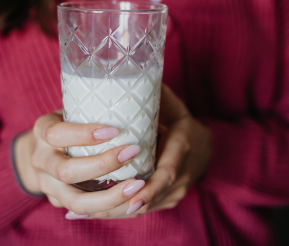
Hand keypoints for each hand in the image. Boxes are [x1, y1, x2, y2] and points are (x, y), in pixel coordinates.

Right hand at [14, 113, 147, 218]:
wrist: (40, 151)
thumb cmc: (67, 123)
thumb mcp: (70, 110)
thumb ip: (92, 109)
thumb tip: (138, 101)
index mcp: (42, 132)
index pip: (58, 134)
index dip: (84, 134)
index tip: (114, 130)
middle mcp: (41, 160)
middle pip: (66, 171)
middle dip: (102, 165)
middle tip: (133, 152)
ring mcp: (47, 185)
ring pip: (75, 201)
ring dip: (109, 196)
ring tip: (137, 185)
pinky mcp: (58, 202)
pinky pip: (83, 211)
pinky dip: (108, 207)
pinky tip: (130, 200)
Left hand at [85, 84, 212, 218]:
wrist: (204, 145)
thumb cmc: (180, 119)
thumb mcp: (171, 103)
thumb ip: (151, 92)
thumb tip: (122, 75)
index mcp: (182, 145)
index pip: (168, 170)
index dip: (150, 185)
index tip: (132, 193)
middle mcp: (182, 173)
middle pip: (153, 195)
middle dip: (124, 204)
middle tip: (94, 209)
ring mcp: (177, 190)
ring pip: (147, 206)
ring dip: (117, 211)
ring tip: (85, 213)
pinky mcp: (169, 199)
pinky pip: (145, 209)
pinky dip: (121, 211)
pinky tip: (94, 213)